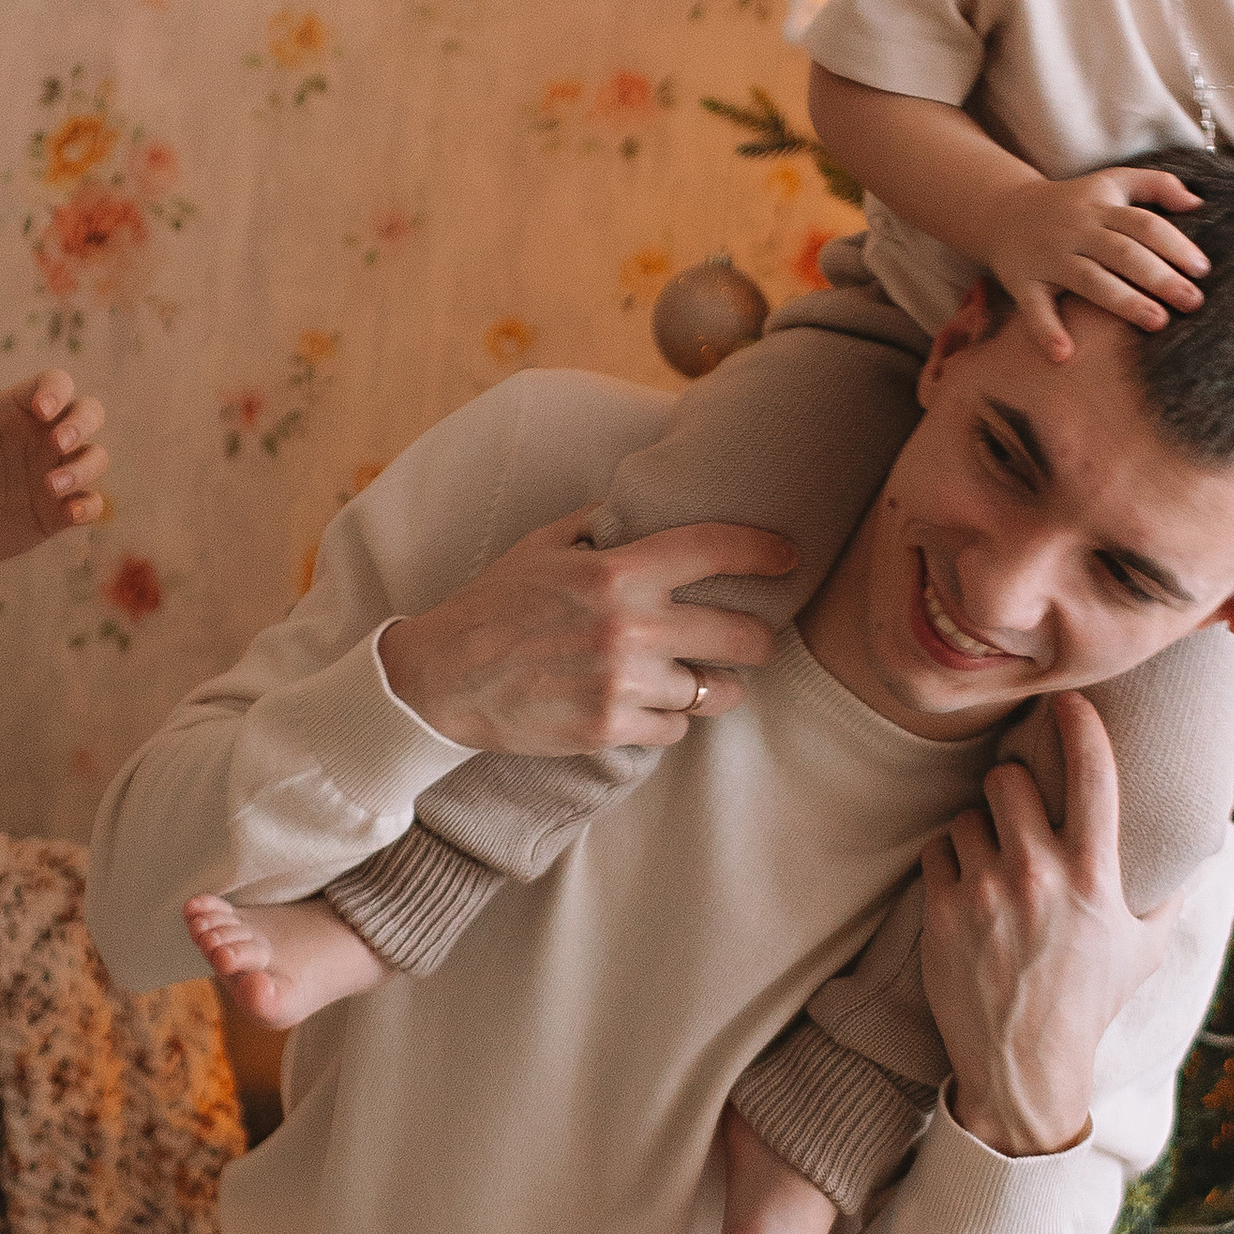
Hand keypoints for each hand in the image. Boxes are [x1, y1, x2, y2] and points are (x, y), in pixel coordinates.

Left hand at [0, 371, 107, 569]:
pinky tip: (70, 513)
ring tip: (51, 486)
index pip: (54, 384)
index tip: (41, 410)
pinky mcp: (58, 512)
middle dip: (82, 423)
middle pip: (88, 413)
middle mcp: (43, 438)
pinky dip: (89, 506)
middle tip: (58, 443)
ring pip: (95, 457)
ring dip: (83, 468)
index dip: (55, 390)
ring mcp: (55, 473)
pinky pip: (91, 503)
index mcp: (17, 412)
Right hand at [377, 513, 796, 755]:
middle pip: (740, 635)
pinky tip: (652, 708)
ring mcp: (622, 682)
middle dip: (759, 639)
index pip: (714, 549)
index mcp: (616, 570)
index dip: (764, 550)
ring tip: (705, 681)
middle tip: (757, 640)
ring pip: (711, 691)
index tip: (790, 556)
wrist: (443, 677)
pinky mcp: (609, 729)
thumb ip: (598, 523)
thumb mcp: (541, 545)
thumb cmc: (491, 605)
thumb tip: (640, 503)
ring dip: (712, 687)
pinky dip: (670, 721)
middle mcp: (629, 626)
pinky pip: (674, 730)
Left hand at [920, 696, 1174, 1155]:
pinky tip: (968, 890)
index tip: (1068, 699)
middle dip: (1010, 786)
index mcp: (1094, 876)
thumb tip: (1205, 843)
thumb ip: (1171, 889)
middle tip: (1016, 807)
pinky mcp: (942, 911)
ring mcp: (986, 892)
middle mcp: (1039, 875)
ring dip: (979, 830)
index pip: (1091, 775)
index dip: (1078, 725)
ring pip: (968, 815)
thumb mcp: (1146, 945)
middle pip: (1007, 779)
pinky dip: (950, 862)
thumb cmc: (1091, 1000)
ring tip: (994, 863)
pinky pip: (938, 849)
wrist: (1024, 1061)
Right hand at [980, 169, 1209, 361]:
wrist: (1003, 211)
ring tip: (1157, 322)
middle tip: (1193, 302)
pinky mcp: (1023, 282)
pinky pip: (1034, 308)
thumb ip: (1157, 185)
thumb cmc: (1072, 202)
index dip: (1175, 245)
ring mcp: (1049, 257)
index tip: (1202, 270)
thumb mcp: (1111, 182)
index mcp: (1100, 208)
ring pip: (1089, 279)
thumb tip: (1197, 205)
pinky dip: (1046, 331)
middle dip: (1159, 277)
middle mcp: (1075, 231)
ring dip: (1123, 301)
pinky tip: (1064, 354)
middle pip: (1122, 253)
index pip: (1143, 225)